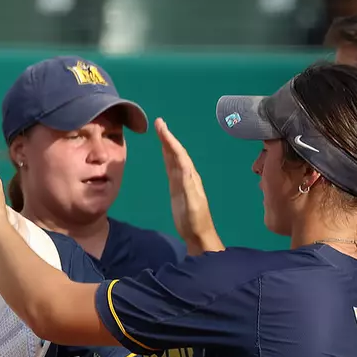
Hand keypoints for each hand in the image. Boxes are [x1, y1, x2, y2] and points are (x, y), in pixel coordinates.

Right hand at [158, 118, 218, 253]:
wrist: (198, 234)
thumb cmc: (195, 220)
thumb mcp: (191, 202)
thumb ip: (186, 184)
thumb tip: (182, 165)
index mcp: (190, 176)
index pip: (178, 154)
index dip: (169, 139)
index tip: (160, 126)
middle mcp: (187, 175)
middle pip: (176, 152)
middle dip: (167, 137)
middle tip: (158, 123)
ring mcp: (182, 181)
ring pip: (174, 158)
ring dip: (167, 145)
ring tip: (160, 132)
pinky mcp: (178, 188)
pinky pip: (171, 168)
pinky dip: (167, 158)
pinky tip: (165, 154)